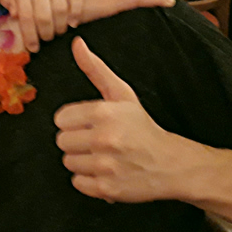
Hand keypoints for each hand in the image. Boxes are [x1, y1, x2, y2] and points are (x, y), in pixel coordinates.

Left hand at [3, 0, 81, 51]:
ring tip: (59, 31)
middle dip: (46, 33)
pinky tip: (73, 22)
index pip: (25, 14)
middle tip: (47, 39)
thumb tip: (15, 16)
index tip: (34, 47)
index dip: (30, 35)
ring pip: (61, 7)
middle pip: (44, 14)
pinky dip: (76, 12)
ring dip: (61, 26)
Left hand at [54, 37, 185, 202]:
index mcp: (104, 112)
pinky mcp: (108, 189)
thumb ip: (94, 69)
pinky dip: (88, 180)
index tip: (89, 123)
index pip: (60, 119)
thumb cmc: (142, 127)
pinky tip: (105, 171)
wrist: (171, 163)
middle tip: (97, 140)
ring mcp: (106, 166)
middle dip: (76, 140)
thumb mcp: (121, 94)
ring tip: (102, 156)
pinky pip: (77, 183)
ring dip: (82, 160)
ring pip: (68, 162)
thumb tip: (76, 43)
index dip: (73, 121)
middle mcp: (104, 139)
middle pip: (62, 141)